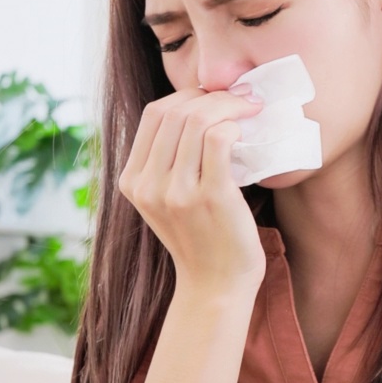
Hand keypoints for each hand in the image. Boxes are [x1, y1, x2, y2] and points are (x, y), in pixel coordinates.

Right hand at [118, 83, 265, 292]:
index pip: (154, 115)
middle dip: (212, 96)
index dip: (187, 96)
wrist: (215, 286)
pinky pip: (219, 139)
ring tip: (250, 108)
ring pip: (197, 120)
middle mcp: (148, 185)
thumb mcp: (166, 201)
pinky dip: (235, 126)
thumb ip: (167, 163)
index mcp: (132, 181)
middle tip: (241, 98)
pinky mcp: (210, 197)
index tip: (215, 99)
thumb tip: (197, 111)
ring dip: (229, 106)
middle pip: (175, 111)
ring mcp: (176, 191)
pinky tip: (246, 132)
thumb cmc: (201, 240)